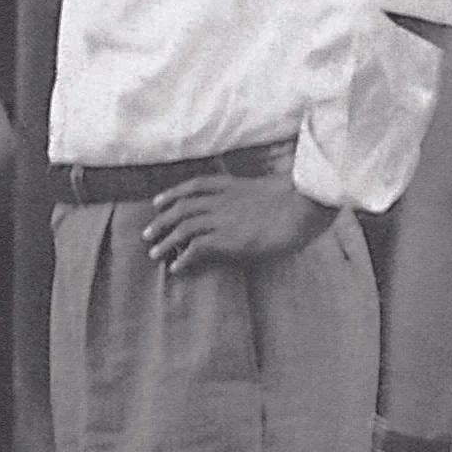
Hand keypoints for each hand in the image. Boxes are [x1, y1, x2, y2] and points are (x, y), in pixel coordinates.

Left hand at [139, 173, 332, 275]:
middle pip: (182, 207)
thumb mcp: (273, 189)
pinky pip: (196, 247)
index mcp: (233, 184)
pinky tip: (176, 266)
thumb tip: (257, 206)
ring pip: (183, 227)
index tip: (158, 201)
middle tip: (148, 232)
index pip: (194, 186)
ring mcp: (223, 218)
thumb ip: (257, 195)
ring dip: (165, 240)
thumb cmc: (299, 199)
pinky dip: (183, 257)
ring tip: (153, 252)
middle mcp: (222, 200)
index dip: (173, 193)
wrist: (304, 205)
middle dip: (162, 220)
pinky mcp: (227, 237)